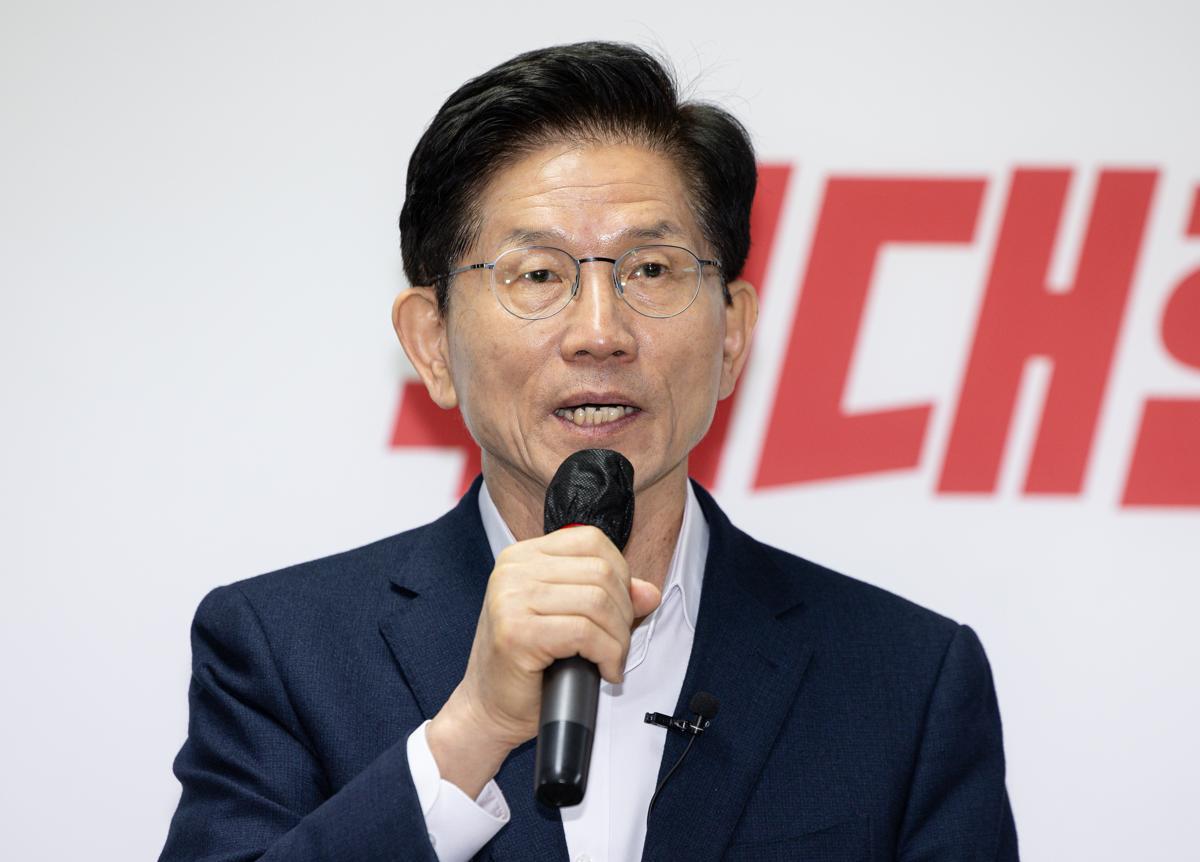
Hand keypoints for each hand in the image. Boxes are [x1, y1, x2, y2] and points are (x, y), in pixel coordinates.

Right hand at [426, 525, 661, 796]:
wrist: (488, 709)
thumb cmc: (526, 665)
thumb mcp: (569, 618)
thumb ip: (608, 598)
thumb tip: (649, 592)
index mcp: (523, 557)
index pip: (590, 541)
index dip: (620, 574)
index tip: (620, 609)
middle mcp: (513, 570)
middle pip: (600, 572)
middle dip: (623, 613)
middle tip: (617, 644)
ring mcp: (511, 598)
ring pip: (598, 602)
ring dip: (618, 639)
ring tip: (611, 660)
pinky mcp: (517, 631)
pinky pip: (586, 633)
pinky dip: (607, 655)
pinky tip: (604, 671)